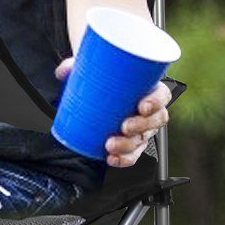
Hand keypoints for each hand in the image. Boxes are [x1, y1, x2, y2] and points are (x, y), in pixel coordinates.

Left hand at [55, 56, 171, 168]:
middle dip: (141, 126)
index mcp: (147, 88)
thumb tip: (63, 72)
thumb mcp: (94, 68)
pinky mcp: (130, 142)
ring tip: (111, 145)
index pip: (162, 95)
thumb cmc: (106, 78)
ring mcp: (141, 128)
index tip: (142, 105)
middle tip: (124, 127)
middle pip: (155, 120)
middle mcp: (148, 110)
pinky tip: (112, 158)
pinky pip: (133, 154)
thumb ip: (77, 66)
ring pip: (143, 139)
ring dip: (129, 145)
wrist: (100, 91)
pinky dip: (124, 159)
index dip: (156, 102)